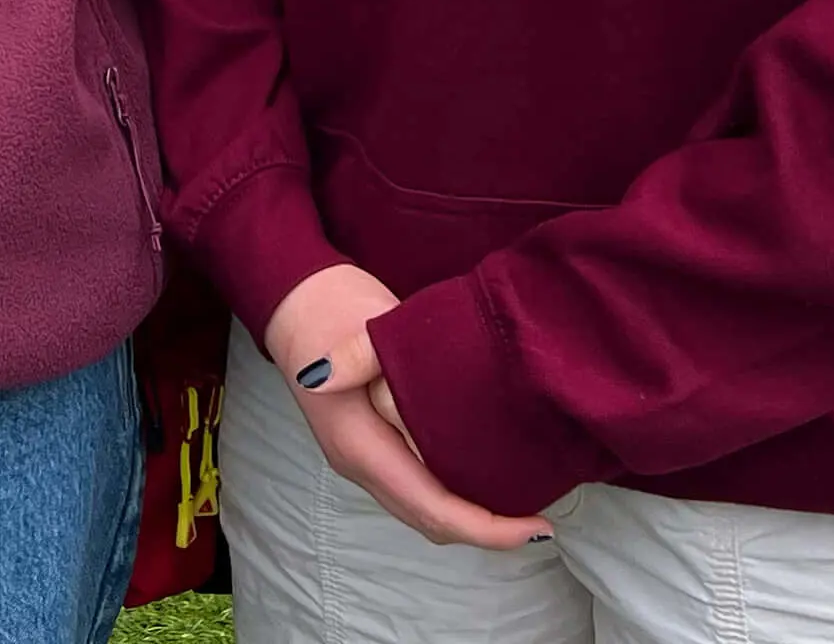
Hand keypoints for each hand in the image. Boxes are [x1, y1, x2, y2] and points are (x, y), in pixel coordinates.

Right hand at [265, 264, 551, 550]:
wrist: (295, 300)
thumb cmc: (333, 309)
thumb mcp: (362, 330)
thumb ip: (381, 369)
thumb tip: (392, 406)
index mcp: (359, 444)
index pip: (431, 507)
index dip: (487, 528)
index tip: (535, 526)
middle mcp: (358, 466)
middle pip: (429, 521)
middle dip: (486, 532)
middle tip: (539, 522)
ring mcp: (361, 461)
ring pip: (422, 512)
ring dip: (470, 520)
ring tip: (519, 508)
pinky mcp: (371, 448)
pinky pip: (416, 491)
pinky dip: (452, 500)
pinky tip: (481, 481)